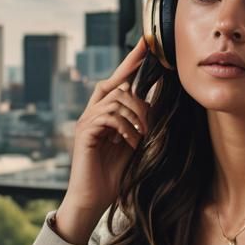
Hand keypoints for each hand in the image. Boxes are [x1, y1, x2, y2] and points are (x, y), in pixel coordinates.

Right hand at [63, 37, 151, 233]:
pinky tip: (131, 143)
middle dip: (138, 97)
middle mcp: (92, 113)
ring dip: (136, 116)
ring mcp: (86, 122)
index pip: (118, 80)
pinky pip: (108, 116)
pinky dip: (125, 128)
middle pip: (115, 85)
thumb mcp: (135, 144)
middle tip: (150, 120)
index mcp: (105, 113)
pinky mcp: (84, 133)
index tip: (146, 44)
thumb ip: (142, 122)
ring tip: (141, 137)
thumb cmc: (114, 175)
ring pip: (115, 99)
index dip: (130, 61)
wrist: (94, 200)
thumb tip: (160, 99)